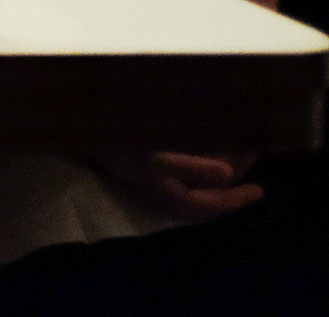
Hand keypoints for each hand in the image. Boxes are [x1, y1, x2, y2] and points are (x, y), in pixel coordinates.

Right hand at [89, 149, 264, 219]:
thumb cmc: (111, 140)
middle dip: (229, 179)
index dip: (233, 201)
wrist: (69, 123)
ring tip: (235, 147)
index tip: (260, 192)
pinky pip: (176, 163)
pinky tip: (201, 139)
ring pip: (190, 178)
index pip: (204, 205)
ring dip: (214, 165)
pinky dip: (195, 155)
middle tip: (253, 156)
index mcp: (162, 187)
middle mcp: (156, 182)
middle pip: (200, 193)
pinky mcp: (137, 153)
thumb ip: (189, 165)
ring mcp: (146, 169)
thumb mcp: (151, 155)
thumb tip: (228, 173)